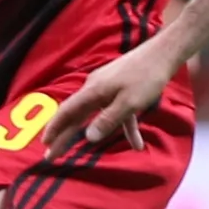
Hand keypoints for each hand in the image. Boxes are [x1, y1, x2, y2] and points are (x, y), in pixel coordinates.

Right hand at [47, 38, 178, 155]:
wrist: (163, 53)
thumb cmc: (146, 77)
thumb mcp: (129, 102)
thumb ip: (108, 120)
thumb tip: (88, 138)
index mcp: (93, 91)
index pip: (67, 112)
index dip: (55, 128)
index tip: (45, 144)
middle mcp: (95, 88)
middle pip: (76, 115)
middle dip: (64, 136)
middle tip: (51, 155)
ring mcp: (107, 88)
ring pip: (96, 115)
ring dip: (91, 133)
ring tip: (81, 151)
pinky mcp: (120, 89)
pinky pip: (118, 111)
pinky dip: (124, 126)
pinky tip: (136, 144)